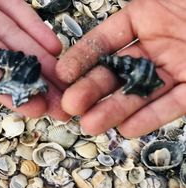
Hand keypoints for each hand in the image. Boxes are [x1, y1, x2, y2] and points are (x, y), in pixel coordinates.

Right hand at [0, 0, 68, 119]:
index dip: (6, 90)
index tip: (34, 107)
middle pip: (3, 62)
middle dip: (32, 84)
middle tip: (59, 104)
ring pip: (15, 41)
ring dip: (40, 61)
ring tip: (63, 80)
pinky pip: (16, 13)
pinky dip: (35, 28)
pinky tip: (53, 47)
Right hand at [56, 0, 185, 136]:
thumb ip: (146, 11)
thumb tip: (100, 32)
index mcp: (149, 14)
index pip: (106, 39)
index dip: (82, 56)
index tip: (61, 73)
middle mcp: (160, 42)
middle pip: (117, 69)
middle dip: (92, 89)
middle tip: (72, 105)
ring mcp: (178, 66)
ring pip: (140, 91)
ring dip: (114, 109)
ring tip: (92, 125)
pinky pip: (172, 103)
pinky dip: (151, 116)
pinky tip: (128, 128)